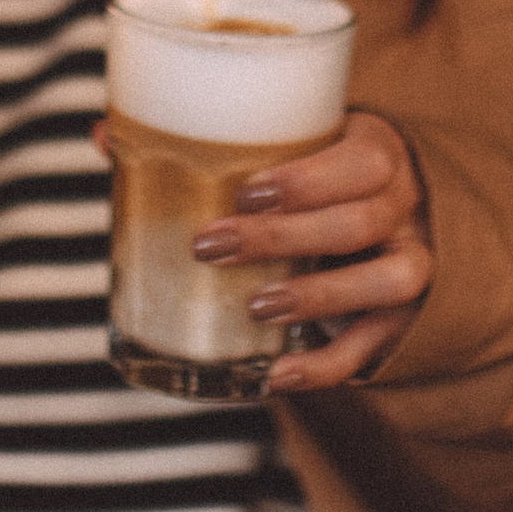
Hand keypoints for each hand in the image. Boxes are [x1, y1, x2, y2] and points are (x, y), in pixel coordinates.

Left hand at [193, 110, 431, 395]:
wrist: (393, 216)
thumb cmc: (326, 175)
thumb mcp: (296, 146)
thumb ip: (213, 146)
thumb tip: (103, 136)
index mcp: (379, 153)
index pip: (363, 162)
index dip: (307, 181)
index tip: (246, 194)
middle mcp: (405, 209)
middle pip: (361, 222)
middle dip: (283, 238)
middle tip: (212, 246)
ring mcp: (410, 265)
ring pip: (388, 281)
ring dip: (319, 295)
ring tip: (256, 307)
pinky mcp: (401, 320)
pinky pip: (371, 347)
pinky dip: (324, 366)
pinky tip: (274, 375)